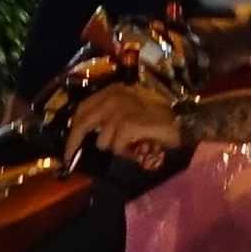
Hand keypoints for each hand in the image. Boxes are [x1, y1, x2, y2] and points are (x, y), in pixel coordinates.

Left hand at [68, 83, 188, 168]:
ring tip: (131, 146)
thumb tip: (84, 135)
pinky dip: (126, 153)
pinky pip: (116, 147)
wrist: (182, 123)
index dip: (72, 129)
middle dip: (74, 143)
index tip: (68, 145)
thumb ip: (107, 119)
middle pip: (82, 123)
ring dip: (115, 148)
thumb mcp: (128, 112)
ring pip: (102, 141)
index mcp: (112, 91)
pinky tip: (138, 148)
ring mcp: (121, 110)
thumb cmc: (156, 120)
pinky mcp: (128, 124)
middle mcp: (113, 97)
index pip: (82, 109)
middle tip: (69, 159)